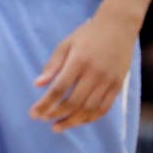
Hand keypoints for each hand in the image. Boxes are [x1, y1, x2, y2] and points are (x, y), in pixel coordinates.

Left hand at [30, 8, 137, 131]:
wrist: (118, 26)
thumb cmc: (87, 34)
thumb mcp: (66, 44)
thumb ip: (52, 65)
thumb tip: (37, 85)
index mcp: (79, 61)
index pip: (59, 89)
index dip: (46, 104)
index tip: (34, 113)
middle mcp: (95, 73)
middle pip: (74, 102)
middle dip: (56, 114)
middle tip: (43, 120)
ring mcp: (109, 80)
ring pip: (89, 109)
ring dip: (72, 121)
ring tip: (57, 126)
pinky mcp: (118, 85)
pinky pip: (104, 108)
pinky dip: (90, 118)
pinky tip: (78, 121)